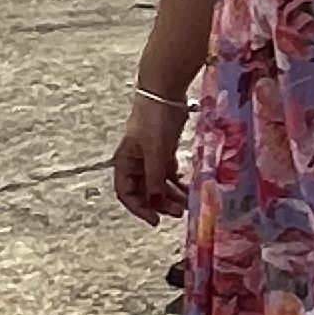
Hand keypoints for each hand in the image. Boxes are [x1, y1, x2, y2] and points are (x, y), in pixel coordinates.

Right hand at [111, 94, 187, 222]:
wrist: (165, 94)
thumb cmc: (153, 120)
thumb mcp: (154, 151)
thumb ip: (154, 176)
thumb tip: (155, 200)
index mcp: (125, 163)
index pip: (127, 193)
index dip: (139, 209)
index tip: (155, 220)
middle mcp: (135, 163)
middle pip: (145, 192)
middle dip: (160, 204)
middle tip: (178, 212)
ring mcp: (150, 157)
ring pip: (159, 184)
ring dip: (172, 195)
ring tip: (188, 203)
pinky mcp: (164, 151)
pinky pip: (169, 173)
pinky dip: (178, 182)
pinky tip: (189, 189)